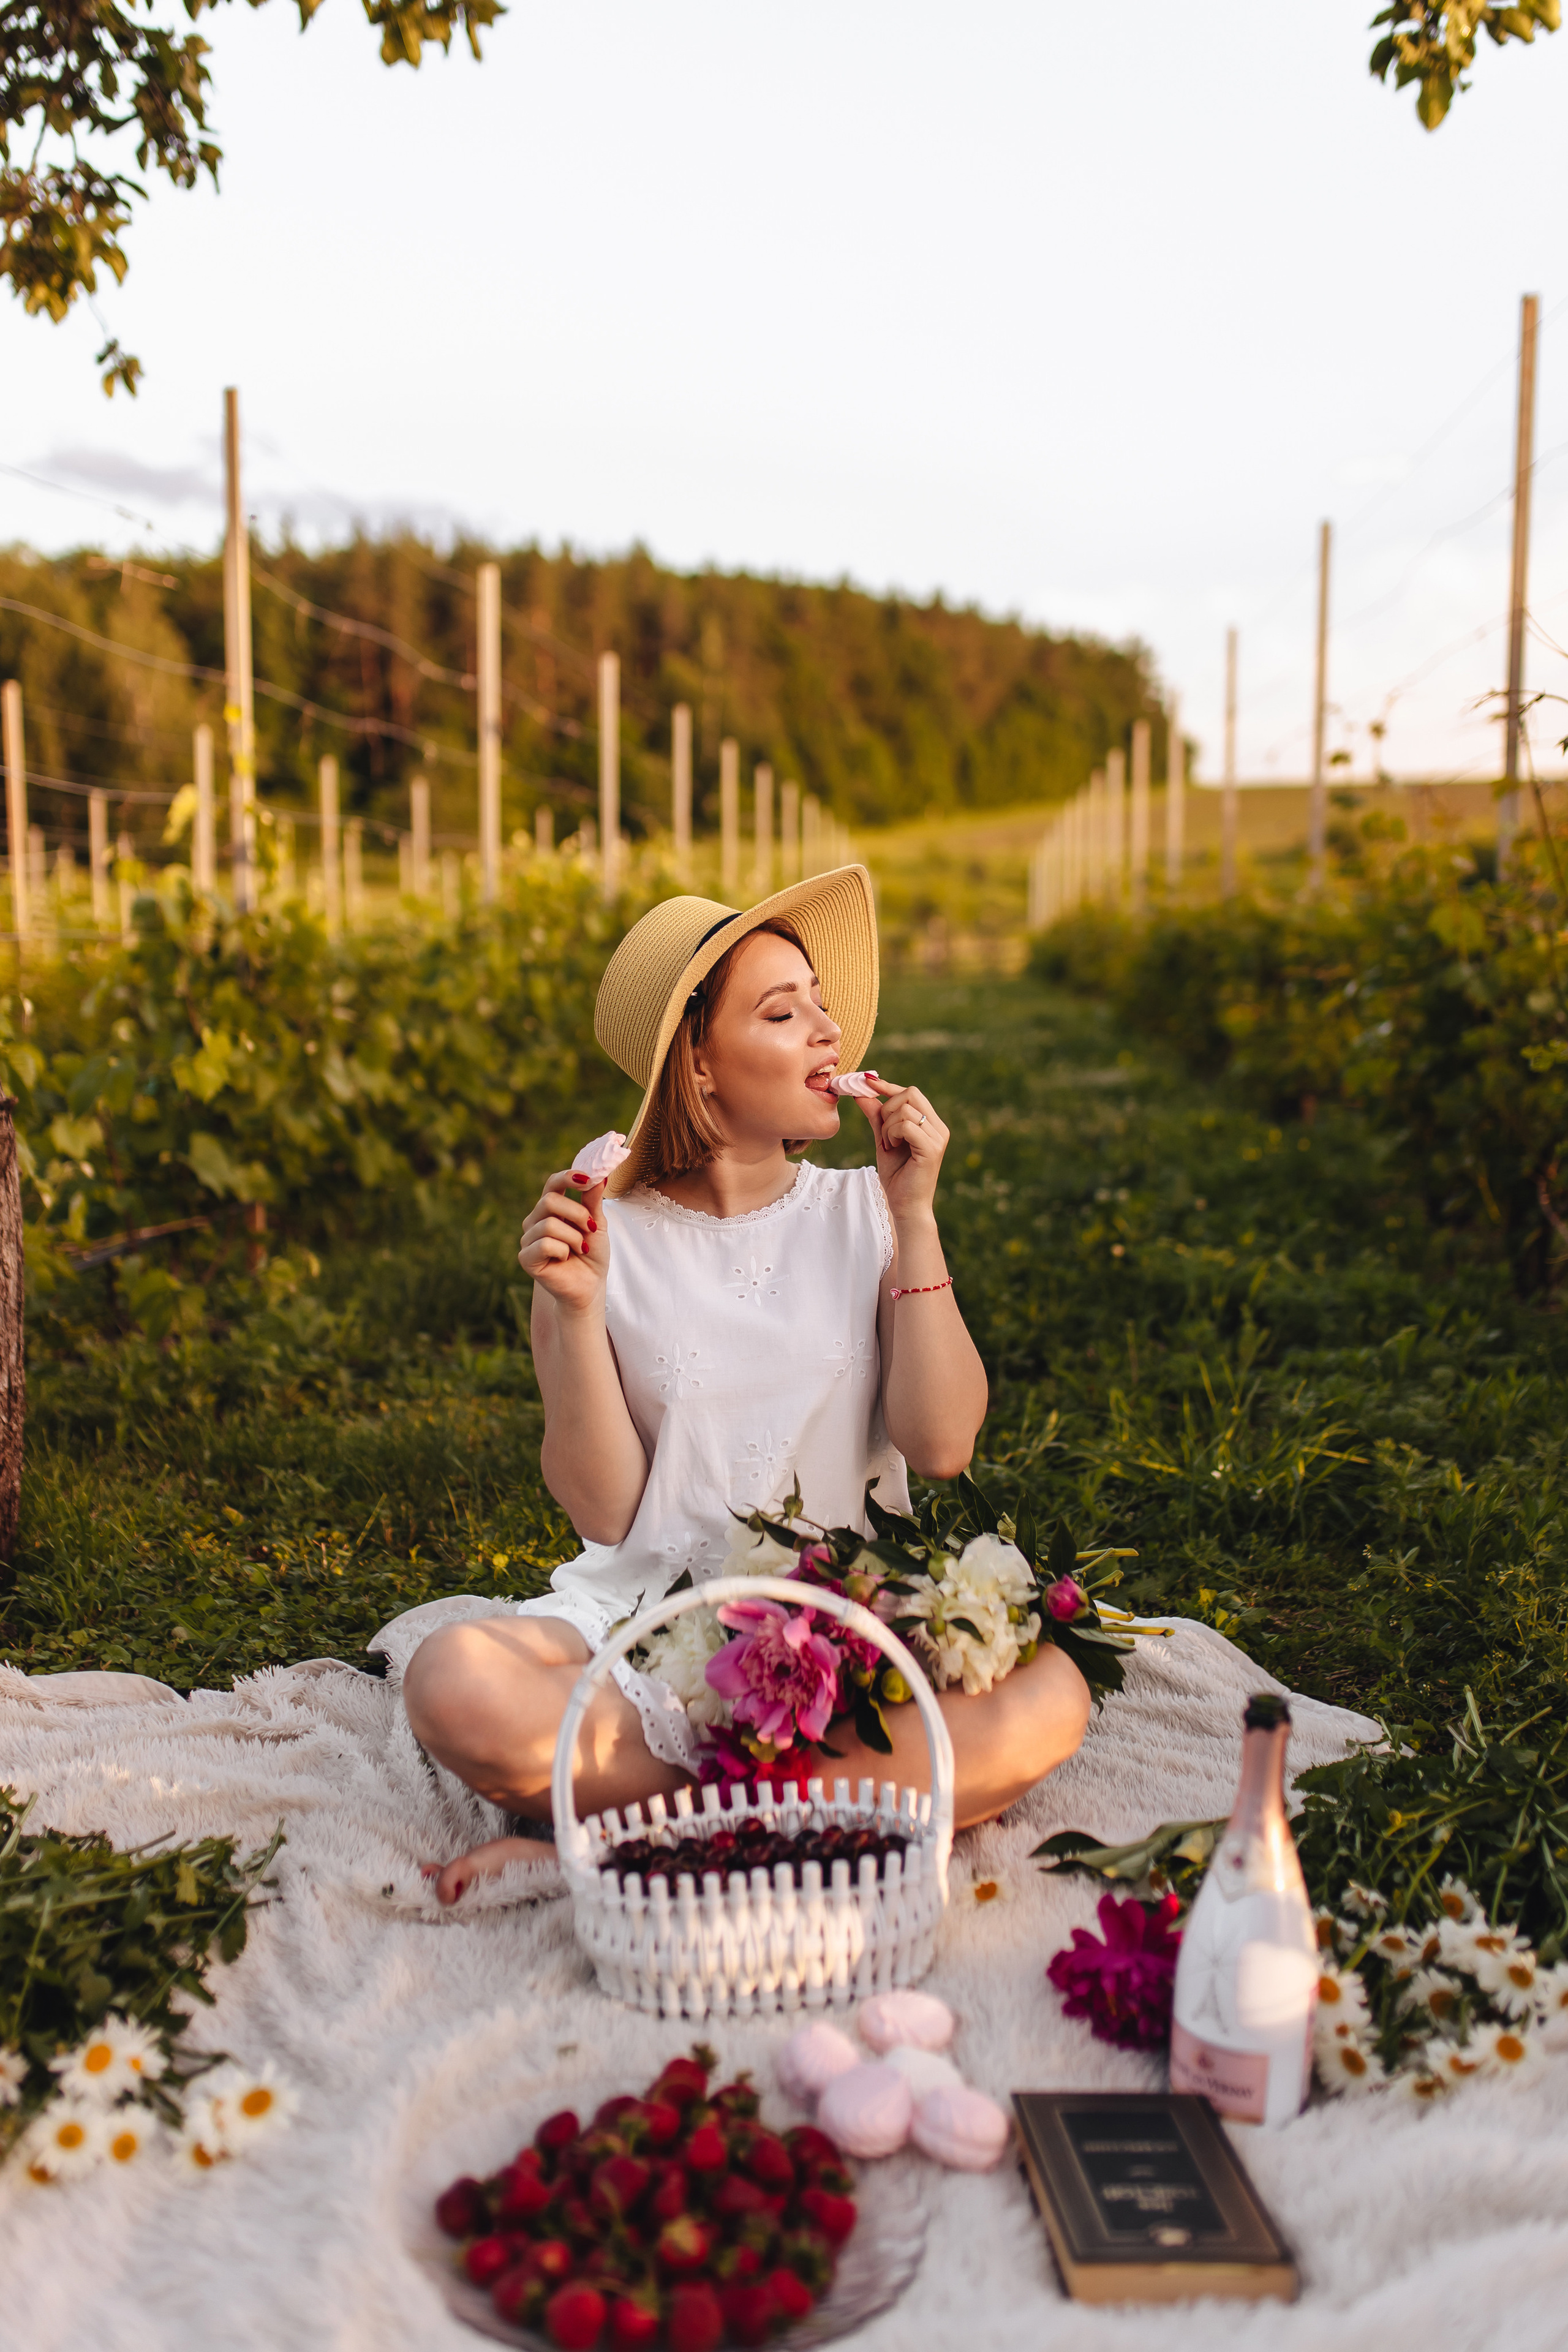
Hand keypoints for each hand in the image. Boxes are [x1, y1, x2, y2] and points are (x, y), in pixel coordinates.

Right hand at [518, 1169, 608, 1314]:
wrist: (590, 1286)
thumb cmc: (592, 1255)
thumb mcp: (596, 1224)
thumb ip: (593, 1201)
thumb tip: (600, 1176)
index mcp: (551, 1209)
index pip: (552, 1184)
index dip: (566, 1178)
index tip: (587, 1179)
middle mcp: (535, 1220)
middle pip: (549, 1201)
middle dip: (577, 1213)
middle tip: (590, 1228)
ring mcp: (528, 1239)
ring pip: (549, 1224)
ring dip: (573, 1238)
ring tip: (580, 1249)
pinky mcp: (526, 1257)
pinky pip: (545, 1244)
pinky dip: (563, 1251)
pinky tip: (565, 1259)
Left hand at [857, 1077, 948, 1222]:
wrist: (905, 1206)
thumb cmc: (896, 1175)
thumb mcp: (883, 1139)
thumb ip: (876, 1116)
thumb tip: (861, 1093)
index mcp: (931, 1124)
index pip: (911, 1093)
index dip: (888, 1086)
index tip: (866, 1081)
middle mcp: (939, 1127)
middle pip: (911, 1093)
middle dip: (888, 1107)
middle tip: (883, 1131)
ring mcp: (938, 1137)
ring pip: (905, 1109)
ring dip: (887, 1126)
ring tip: (889, 1145)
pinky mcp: (932, 1148)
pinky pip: (906, 1125)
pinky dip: (892, 1134)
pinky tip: (891, 1148)